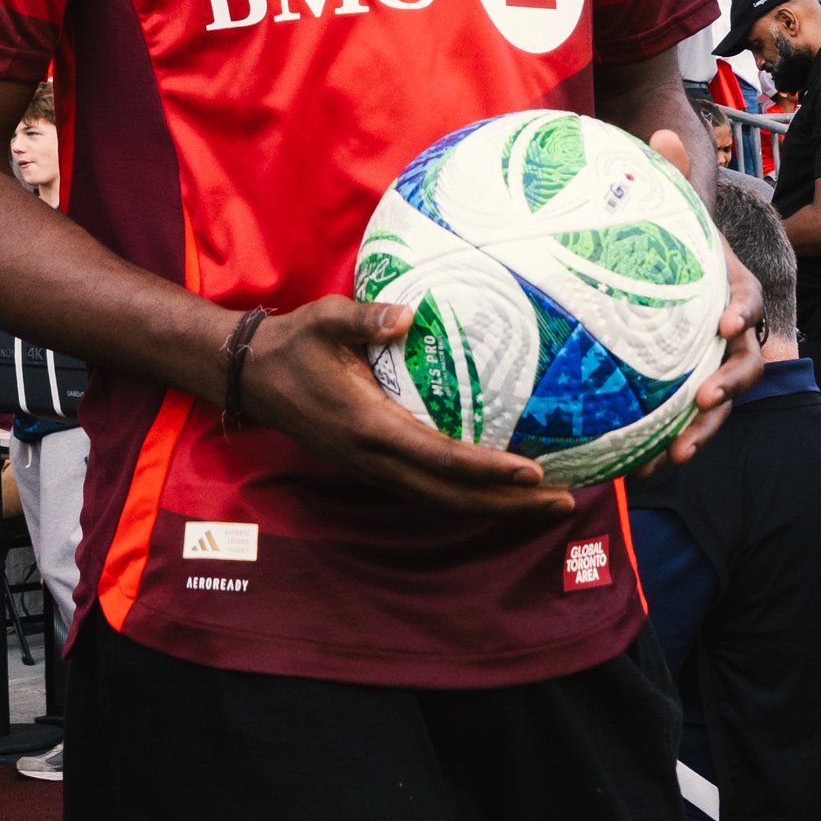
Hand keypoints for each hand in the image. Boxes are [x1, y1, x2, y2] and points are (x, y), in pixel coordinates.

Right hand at [240, 296, 575, 517]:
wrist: (253, 376)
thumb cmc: (294, 345)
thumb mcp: (326, 320)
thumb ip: (365, 318)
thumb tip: (408, 313)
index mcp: (372, 428)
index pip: (442, 458)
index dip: (489, 470)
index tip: (534, 471)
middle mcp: (377, 460)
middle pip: (454, 496)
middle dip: (510, 504)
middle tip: (566, 500)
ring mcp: (374, 469)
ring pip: (444, 500)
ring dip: (496, 506)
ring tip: (547, 501)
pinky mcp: (374, 466)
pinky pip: (430, 490)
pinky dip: (469, 495)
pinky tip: (498, 487)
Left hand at [647, 130, 763, 463]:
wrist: (666, 266)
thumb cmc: (671, 237)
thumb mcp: (671, 206)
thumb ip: (670, 174)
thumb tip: (660, 131)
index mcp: (732, 287)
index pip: (748, 298)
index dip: (742, 311)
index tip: (727, 321)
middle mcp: (732, 329)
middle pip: (744, 361)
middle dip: (729, 384)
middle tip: (704, 400)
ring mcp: (714, 362)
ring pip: (722, 400)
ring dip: (705, 428)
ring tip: (676, 452)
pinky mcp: (690, 387)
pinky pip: (688, 419)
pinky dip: (671, 441)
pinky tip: (642, 468)